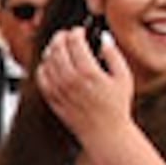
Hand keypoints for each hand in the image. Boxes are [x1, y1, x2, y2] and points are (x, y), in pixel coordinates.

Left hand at [34, 22, 138, 143]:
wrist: (104, 133)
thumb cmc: (116, 106)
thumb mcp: (124, 77)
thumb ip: (114, 55)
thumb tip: (104, 40)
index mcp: (89, 73)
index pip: (74, 42)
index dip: (75, 32)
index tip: (79, 31)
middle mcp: (71, 81)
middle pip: (57, 49)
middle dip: (61, 37)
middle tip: (66, 35)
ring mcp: (59, 91)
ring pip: (47, 62)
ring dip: (51, 50)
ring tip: (58, 46)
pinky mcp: (53, 100)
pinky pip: (41, 78)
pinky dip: (43, 67)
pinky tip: (50, 64)